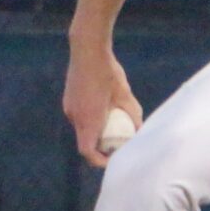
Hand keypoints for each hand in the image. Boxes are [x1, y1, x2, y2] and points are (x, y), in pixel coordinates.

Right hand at [63, 42, 142, 167]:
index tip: (110, 161)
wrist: (87, 49)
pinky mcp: (68, 99)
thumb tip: (141, 128)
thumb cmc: (108, 72)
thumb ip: (133, 114)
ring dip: (93, 131)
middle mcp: (74, 117)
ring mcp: (69, 107)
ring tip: (110, 124)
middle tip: (115, 143)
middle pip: (84, 141)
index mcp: (88, 120)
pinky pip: (78, 116)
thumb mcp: (125, 95)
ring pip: (81, 128)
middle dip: (99, 146)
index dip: (98, 160)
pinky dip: (89, 120)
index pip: (87, 151)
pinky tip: (101, 109)